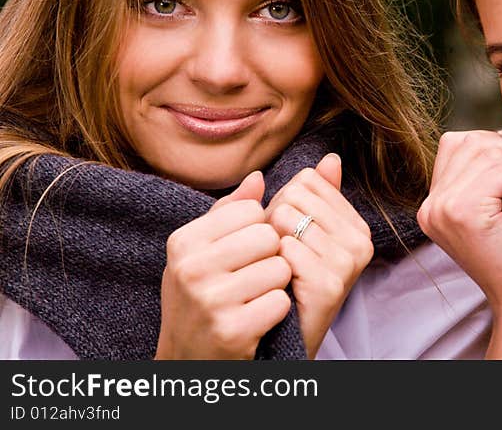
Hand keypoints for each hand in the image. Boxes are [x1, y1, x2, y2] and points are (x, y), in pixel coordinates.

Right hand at [156, 172, 291, 358]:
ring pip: (280, 268)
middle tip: (253, 277)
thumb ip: (229, 213)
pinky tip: (257, 319)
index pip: (252, 209)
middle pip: (269, 236)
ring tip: (254, 298)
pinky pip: (281, 302)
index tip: (243, 253)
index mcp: (184, 241)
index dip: (259, 230)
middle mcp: (191, 268)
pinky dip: (277, 311)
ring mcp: (209, 300)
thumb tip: (258, 176)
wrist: (186, 361)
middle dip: (272, 256)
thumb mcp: (201, 253)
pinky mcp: (231, 330)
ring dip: (276, 285)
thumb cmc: (200, 297)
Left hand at [267, 153, 372, 358]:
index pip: (308, 179)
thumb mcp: (301, 231)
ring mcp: (348, 263)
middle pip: (296, 195)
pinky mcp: (331, 284)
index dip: (285, 202)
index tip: (289, 234)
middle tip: (281, 254)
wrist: (281, 336)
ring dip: (270, 243)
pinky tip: (281, 284)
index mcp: (355, 224)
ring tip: (279, 268)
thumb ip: (316, 194)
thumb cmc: (287, 279)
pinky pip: (285, 249)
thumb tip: (332, 157)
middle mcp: (360, 241)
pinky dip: (273, 264)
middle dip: (276, 220)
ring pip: (287, 218)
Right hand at [418, 130, 501, 313]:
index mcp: (433, 202)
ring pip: (487, 152)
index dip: (494, 147)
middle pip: (471, 142)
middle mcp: (430, 204)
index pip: (458, 143)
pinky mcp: (461, 212)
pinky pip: (499, 169)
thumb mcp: (493, 209)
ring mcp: (441, 208)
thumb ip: (487, 174)